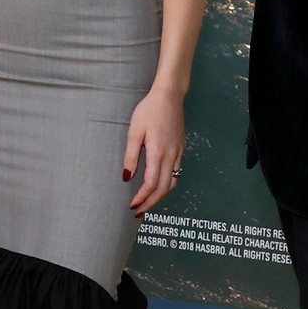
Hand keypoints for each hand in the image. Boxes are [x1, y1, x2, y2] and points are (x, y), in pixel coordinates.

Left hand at [123, 87, 184, 214]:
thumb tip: (127, 177)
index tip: (132, 205)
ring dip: (160, 196)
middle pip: (163, 188)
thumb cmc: (149, 110)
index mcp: (158, 152)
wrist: (169, 96)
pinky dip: (168, 185)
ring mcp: (178, 153)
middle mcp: (171, 156)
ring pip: (172, 183)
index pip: (151, 183)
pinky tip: (159, 186)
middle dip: (150, 203)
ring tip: (148, 203)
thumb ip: (131, 156)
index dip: (142, 198)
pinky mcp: (180, 149)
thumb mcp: (134, 131)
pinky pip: (176, 173)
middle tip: (138, 212)